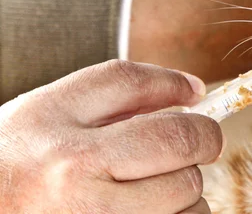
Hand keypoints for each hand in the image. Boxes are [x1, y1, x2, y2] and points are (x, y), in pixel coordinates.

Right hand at [0, 60, 223, 213]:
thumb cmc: (15, 168)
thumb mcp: (44, 115)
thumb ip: (113, 95)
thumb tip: (192, 90)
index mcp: (53, 124)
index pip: (132, 82)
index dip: (175, 84)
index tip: (196, 94)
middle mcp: (73, 172)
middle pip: (178, 140)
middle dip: (202, 139)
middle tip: (199, 144)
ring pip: (188, 194)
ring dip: (187, 188)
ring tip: (155, 188)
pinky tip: (149, 210)